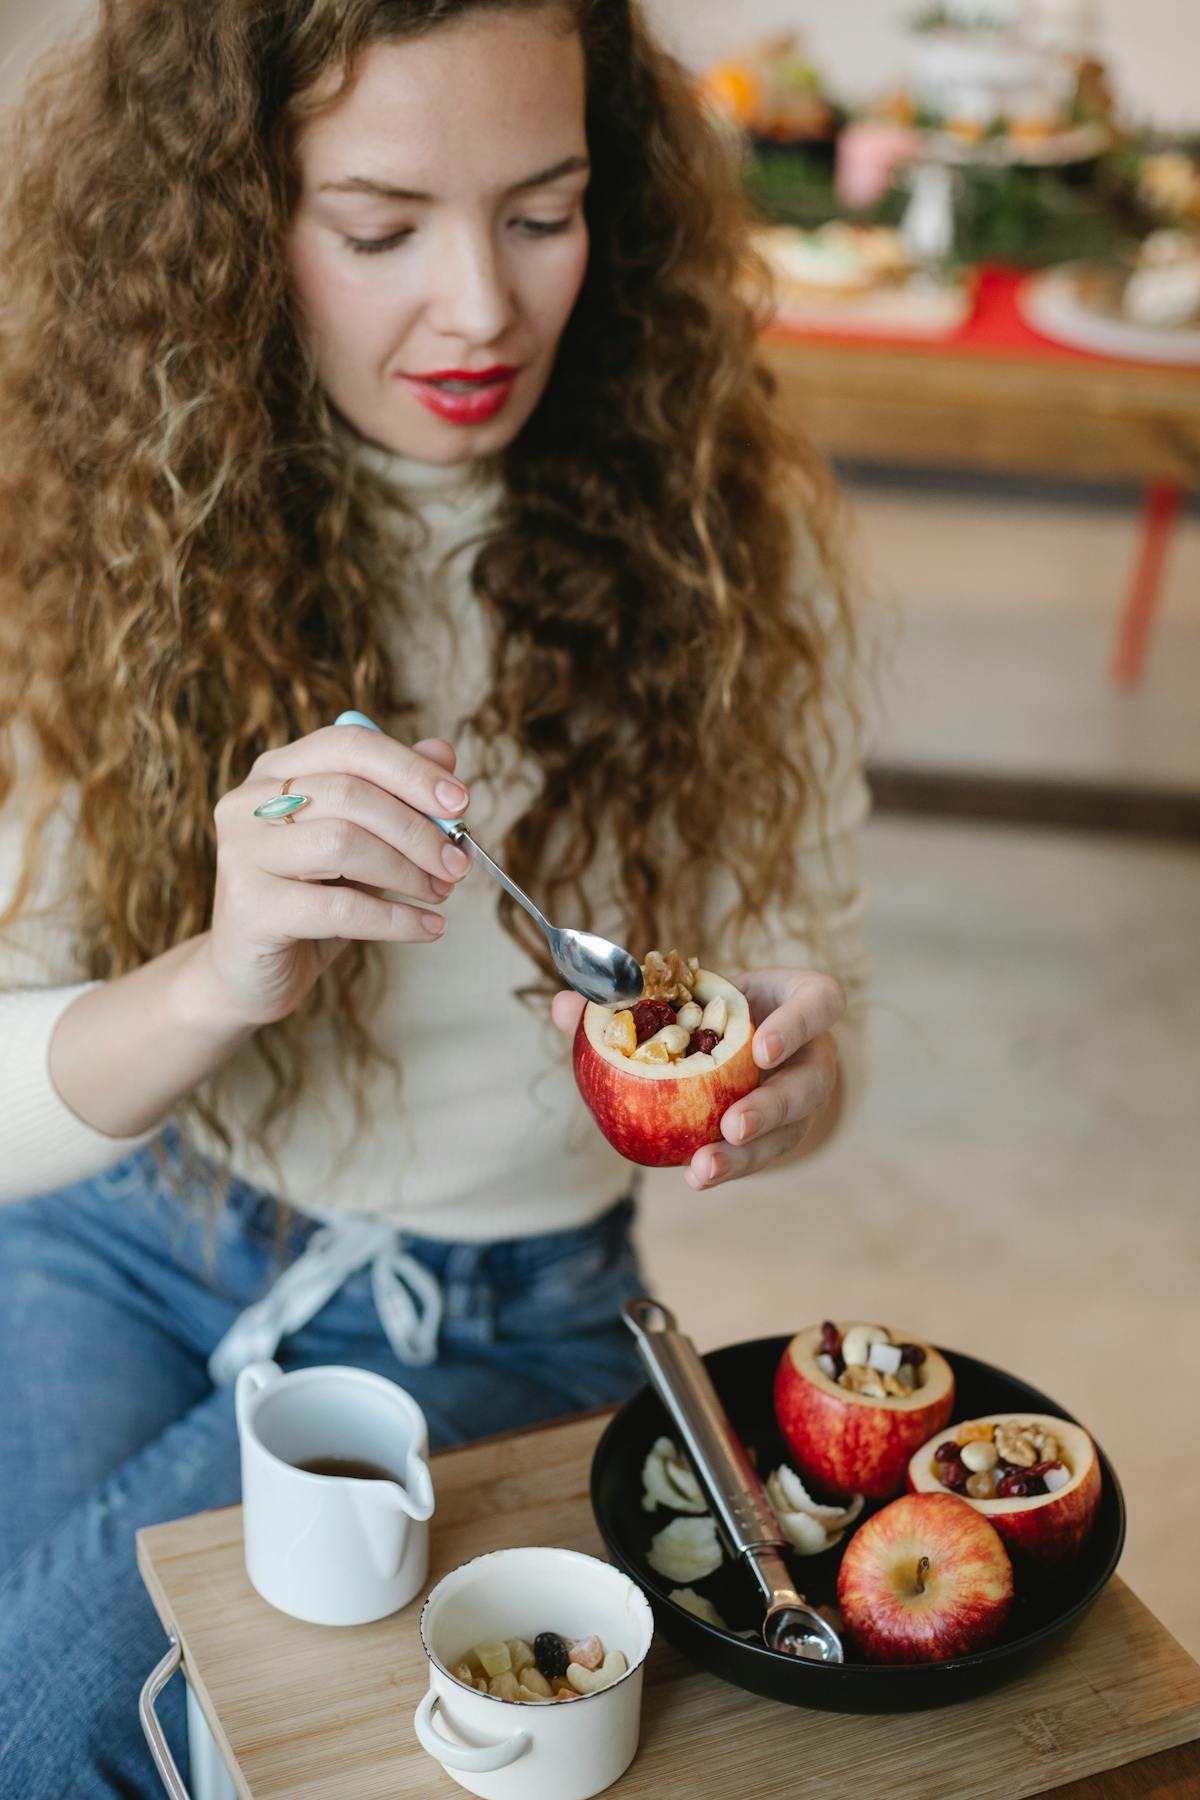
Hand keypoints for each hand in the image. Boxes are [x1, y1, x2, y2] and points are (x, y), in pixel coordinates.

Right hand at [196, 724, 470, 1028]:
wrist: (250, 976)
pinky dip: (394, 919)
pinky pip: (339, 908)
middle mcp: (249, 803)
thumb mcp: (360, 846)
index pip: (350, 745)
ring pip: (342, 843)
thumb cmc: (310, 903)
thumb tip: (443, 753)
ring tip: (440, 893)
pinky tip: (427, 928)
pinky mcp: (250, 908)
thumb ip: (395, 798)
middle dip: (417, 829)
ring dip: (407, 870)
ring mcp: (242, 853)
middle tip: (457, 863)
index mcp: (275, 772)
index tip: (460, 802)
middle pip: (350, 793)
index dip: (411, 769)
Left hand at [551, 967, 844, 1188]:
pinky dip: (727, 1164)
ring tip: (702, 1171)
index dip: (797, 1025)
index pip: (821, 1003)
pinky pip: (760, 1155)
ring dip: (747, 1156)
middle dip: (773, 1108)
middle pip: (811, 1084)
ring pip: (789, 1133)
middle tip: (731, 1126)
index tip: (759, 1049)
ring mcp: (802, 1100)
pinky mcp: (782, 1134)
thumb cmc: (709, 1004)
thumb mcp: (682, 991)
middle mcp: (812, 1053)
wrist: (737, 1037)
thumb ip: (626, 998)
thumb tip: (563, 1005)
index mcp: (800, 1002)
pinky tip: (692, 1174)